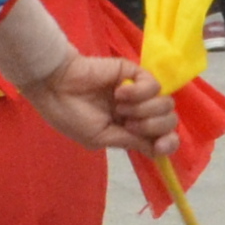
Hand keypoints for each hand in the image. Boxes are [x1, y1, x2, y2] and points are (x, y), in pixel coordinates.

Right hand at [29, 51, 181, 158]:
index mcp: (129, 130)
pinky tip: (119, 92)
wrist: (56, 85)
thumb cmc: (71, 115)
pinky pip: (155, 86)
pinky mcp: (136, 73)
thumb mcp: (100, 137)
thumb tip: (157, 151)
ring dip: (144, 109)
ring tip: (119, 106)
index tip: (159, 145)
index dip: (168, 143)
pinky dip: (139, 92)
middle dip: (153, 126)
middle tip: (128, 123)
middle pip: (169, 122)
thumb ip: (131, 142)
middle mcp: (138, 112)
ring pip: (166, 104)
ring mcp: (139, 92)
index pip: (163, 138)